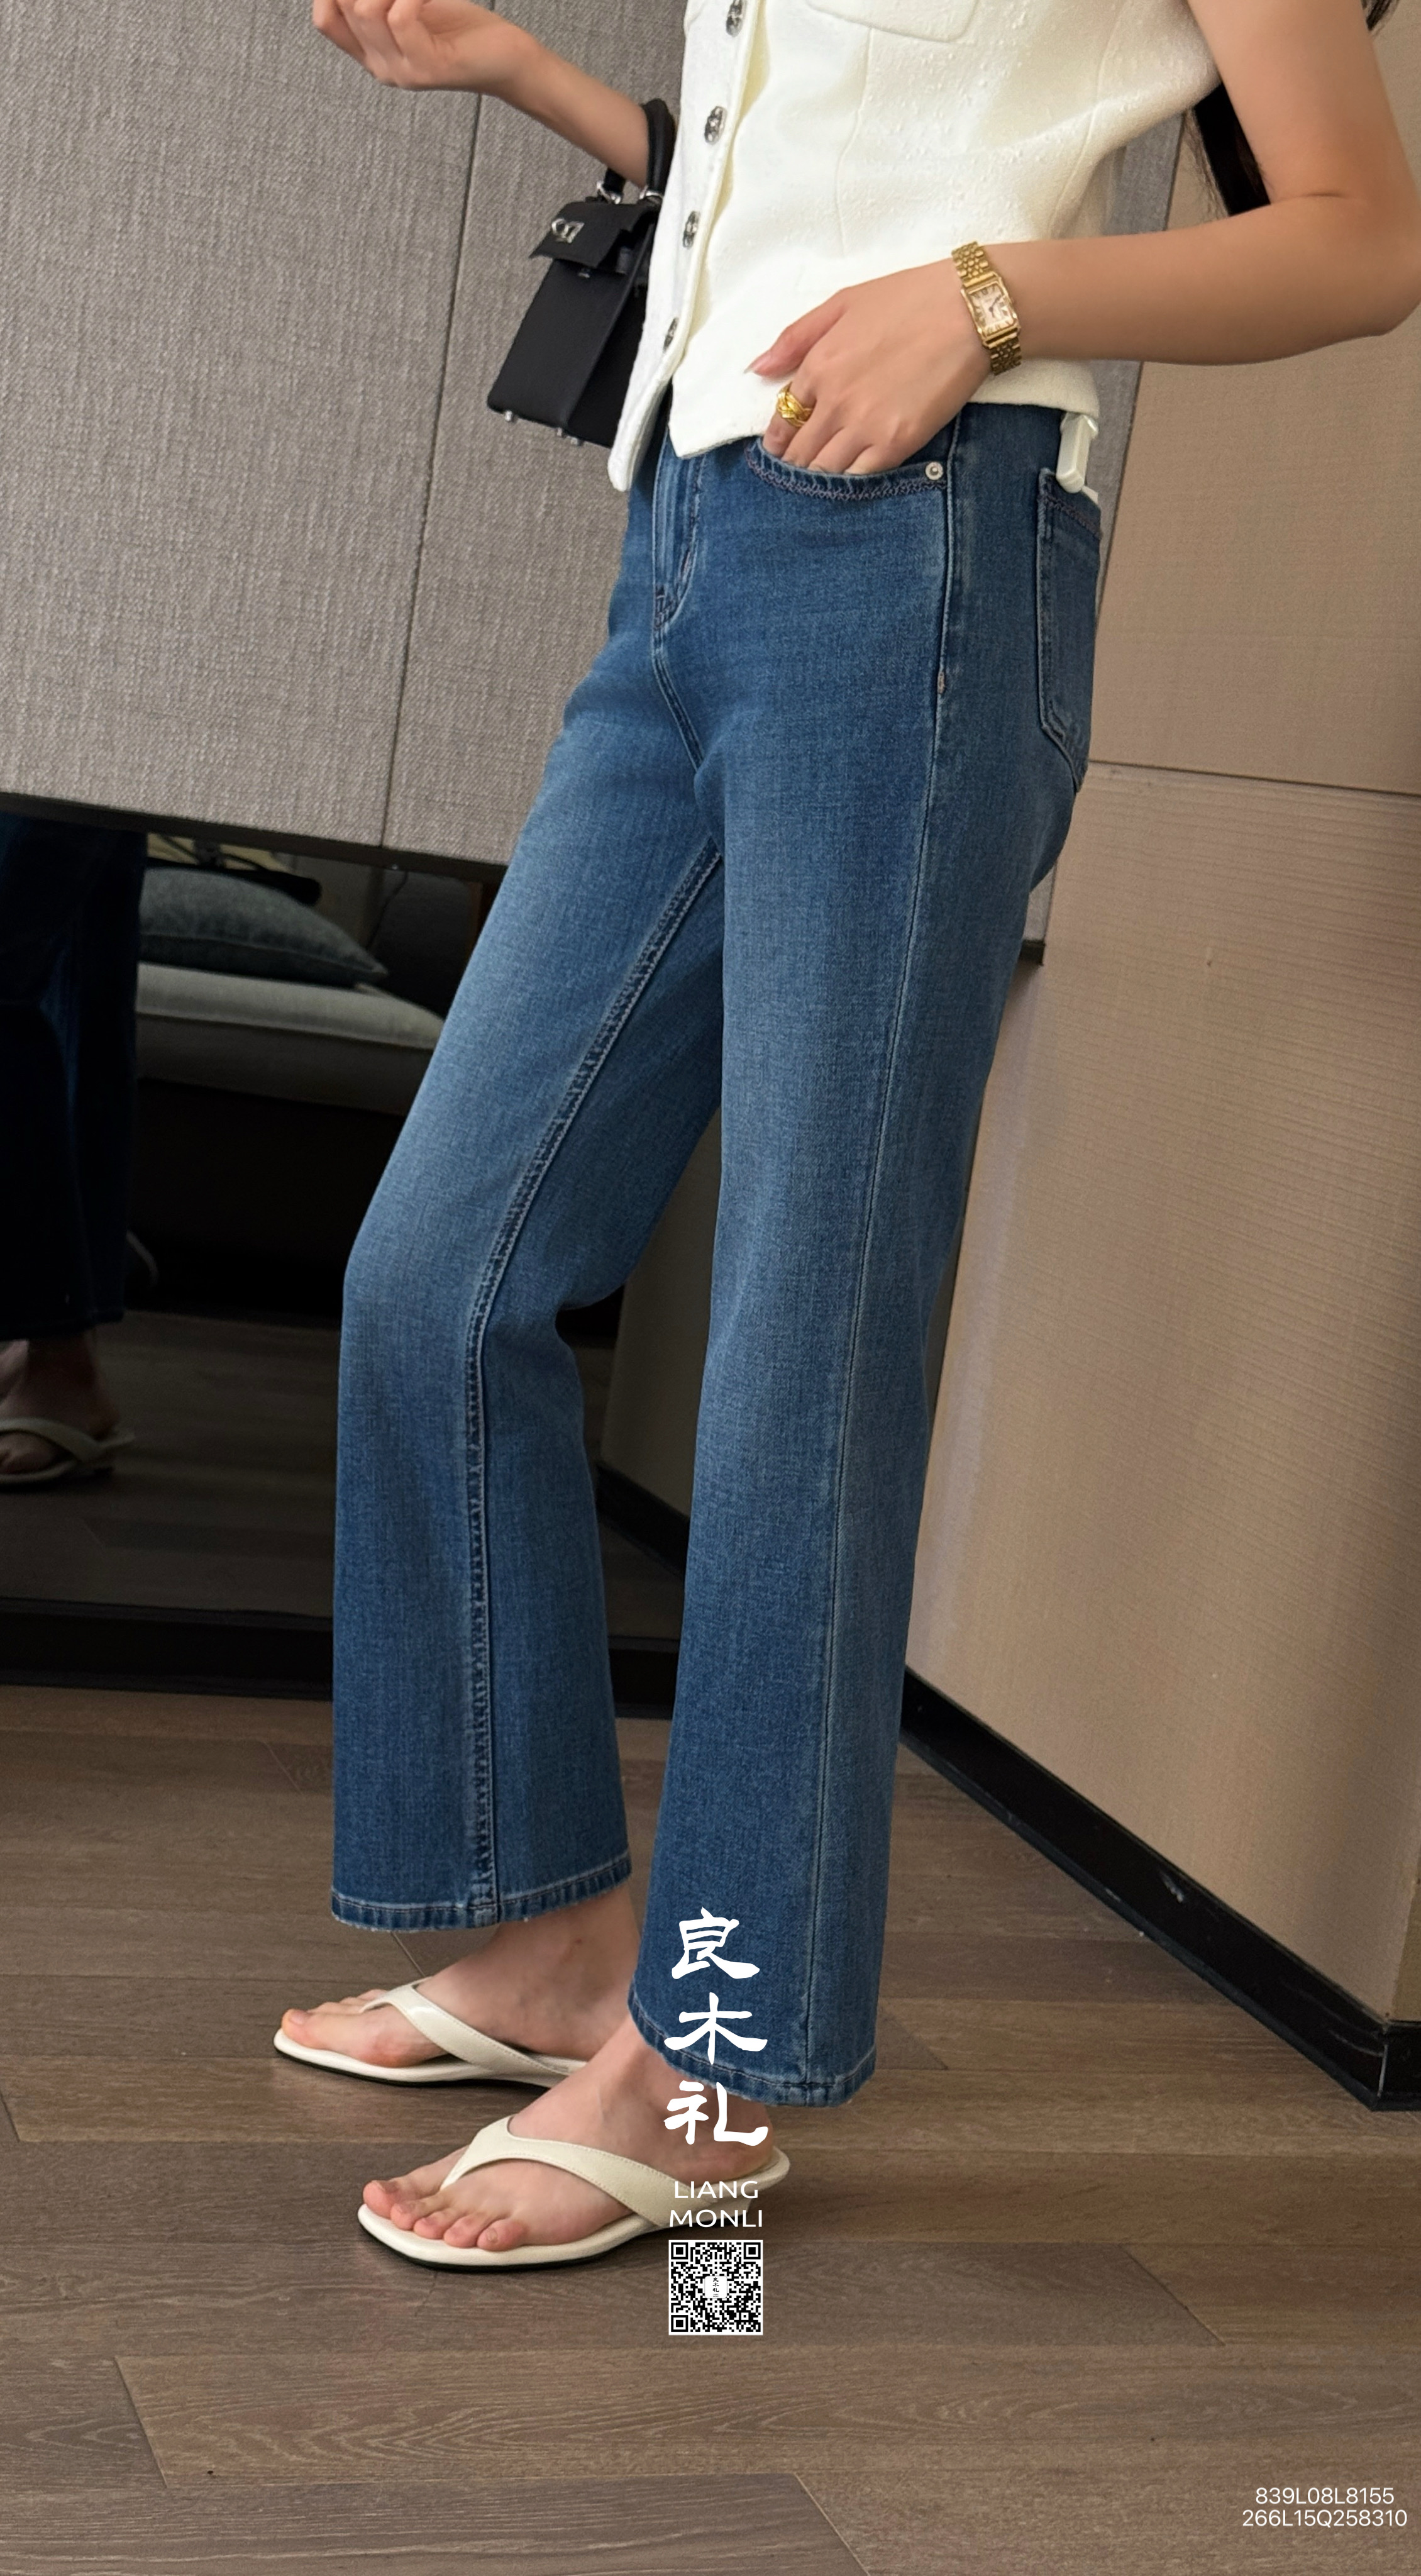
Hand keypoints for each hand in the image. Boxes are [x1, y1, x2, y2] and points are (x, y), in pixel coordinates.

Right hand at [313, 0, 531, 93]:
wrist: (507, 59)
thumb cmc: (463, 30)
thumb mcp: (412, 7)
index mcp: (372, 53)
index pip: (325, 19)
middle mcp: (381, 67)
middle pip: (343, 7)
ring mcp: (403, 72)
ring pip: (366, 10)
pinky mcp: (428, 68)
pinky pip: (401, 16)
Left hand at [751, 260, 990, 472]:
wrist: (969, 310)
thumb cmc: (910, 299)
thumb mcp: (842, 303)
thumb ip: (795, 338)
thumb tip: (757, 369)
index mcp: (818, 365)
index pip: (784, 418)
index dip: (779, 438)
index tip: (781, 448)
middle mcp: (835, 401)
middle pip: (800, 451)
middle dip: (794, 464)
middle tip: (798, 471)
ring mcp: (865, 426)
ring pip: (824, 471)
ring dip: (817, 477)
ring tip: (819, 481)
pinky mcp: (897, 443)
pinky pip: (859, 477)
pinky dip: (849, 483)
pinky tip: (848, 481)